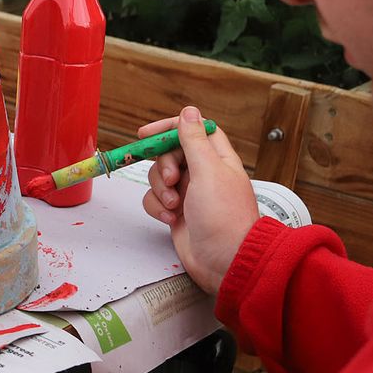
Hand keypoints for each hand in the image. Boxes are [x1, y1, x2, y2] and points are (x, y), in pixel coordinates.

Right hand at [140, 106, 259, 295]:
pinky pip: (156, 201)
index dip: (171, 128)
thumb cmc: (224, 218)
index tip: (148, 134)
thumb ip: (194, 141)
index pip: (194, 131)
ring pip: (159, 178)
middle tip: (171, 179)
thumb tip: (189, 111)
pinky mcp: (178, 213)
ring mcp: (190, 194)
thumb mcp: (208, 172)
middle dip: (163, 166)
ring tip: (175, 207)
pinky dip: (158, 208)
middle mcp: (204, 174)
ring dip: (160, 191)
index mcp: (218, 160)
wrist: (224, 262)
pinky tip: (172, 219)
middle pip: (170, 154)